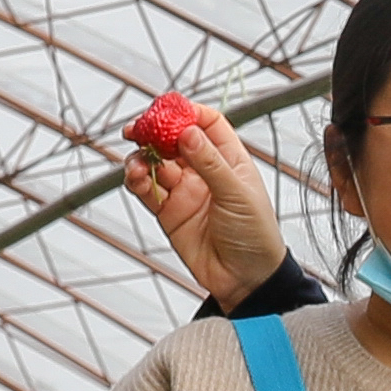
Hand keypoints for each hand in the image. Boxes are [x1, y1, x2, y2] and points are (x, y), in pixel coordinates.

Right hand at [120, 98, 289, 300]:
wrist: (245, 281)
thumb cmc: (256, 236)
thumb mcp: (238, 195)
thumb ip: (210, 163)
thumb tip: (188, 132)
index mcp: (230, 160)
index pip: (207, 124)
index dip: (188, 113)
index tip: (168, 110)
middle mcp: (205, 171)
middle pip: (174, 139)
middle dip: (155, 131)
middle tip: (138, 128)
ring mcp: (184, 190)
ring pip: (155, 162)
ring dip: (142, 156)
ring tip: (137, 160)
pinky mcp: (167, 211)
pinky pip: (145, 188)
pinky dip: (136, 179)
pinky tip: (135, 176)